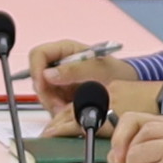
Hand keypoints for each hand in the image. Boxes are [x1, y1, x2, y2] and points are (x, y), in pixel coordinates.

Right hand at [19, 40, 139, 119]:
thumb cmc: (115, 72)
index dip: (36, 69)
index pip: (38, 55)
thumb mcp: (95, 69)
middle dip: (46, 93)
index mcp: (64, 50)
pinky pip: (51, 103)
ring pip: (43, 93)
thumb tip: (47, 74)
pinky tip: (69, 111)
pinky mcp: (62, 94)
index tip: (42, 85)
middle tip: (58, 105)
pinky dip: (58, 110)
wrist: (127, 86)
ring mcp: (59, 79)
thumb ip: (72, 70)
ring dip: (52, 104)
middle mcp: (59, 64)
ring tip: (67, 110)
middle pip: (37, 77)